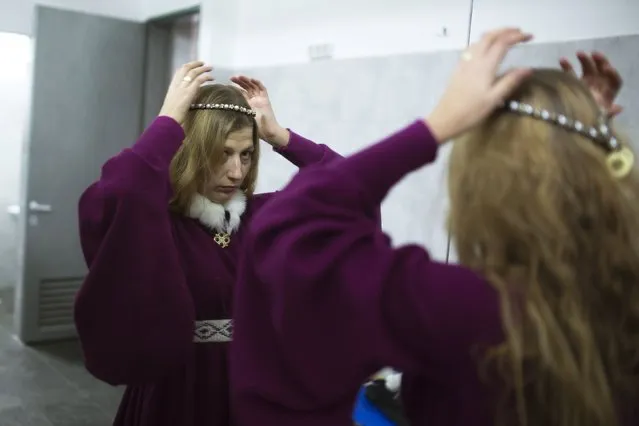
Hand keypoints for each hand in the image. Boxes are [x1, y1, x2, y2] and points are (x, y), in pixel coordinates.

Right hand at [159, 61, 213, 123]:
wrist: (167, 121)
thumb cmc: (170, 118)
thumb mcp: (175, 105)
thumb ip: (182, 99)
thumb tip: (191, 97)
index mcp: (172, 87)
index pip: (179, 72)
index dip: (187, 67)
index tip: (194, 66)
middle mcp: (177, 85)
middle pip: (186, 69)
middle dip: (195, 64)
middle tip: (203, 63)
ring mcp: (182, 88)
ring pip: (193, 72)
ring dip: (203, 69)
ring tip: (210, 68)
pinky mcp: (189, 92)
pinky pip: (199, 80)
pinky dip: (206, 77)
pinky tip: (212, 78)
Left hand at [230, 76, 289, 146]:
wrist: (268, 131)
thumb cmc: (256, 128)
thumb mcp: (244, 118)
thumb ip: (238, 111)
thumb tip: (225, 107)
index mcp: (247, 104)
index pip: (240, 93)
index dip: (234, 88)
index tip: (227, 84)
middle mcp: (253, 100)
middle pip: (246, 88)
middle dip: (239, 82)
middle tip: (232, 78)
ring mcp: (260, 99)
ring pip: (253, 86)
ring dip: (247, 81)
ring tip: (240, 77)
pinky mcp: (266, 99)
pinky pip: (262, 89)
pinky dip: (258, 84)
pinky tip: (252, 80)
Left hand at [427, 28, 532, 142]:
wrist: (445, 119)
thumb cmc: (472, 112)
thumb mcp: (495, 98)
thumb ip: (511, 81)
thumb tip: (528, 69)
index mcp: (485, 66)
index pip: (503, 42)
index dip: (518, 36)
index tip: (530, 37)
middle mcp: (474, 59)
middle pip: (490, 36)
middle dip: (506, 31)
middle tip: (520, 33)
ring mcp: (464, 63)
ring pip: (479, 40)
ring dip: (494, 34)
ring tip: (506, 37)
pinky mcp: (458, 68)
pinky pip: (472, 48)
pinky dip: (483, 42)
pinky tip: (486, 49)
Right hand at [559, 51, 622, 117]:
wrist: (574, 126)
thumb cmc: (589, 122)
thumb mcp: (599, 119)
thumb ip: (608, 113)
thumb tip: (619, 108)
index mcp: (607, 95)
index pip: (615, 82)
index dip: (613, 75)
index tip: (607, 69)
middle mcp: (598, 87)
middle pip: (602, 71)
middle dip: (600, 62)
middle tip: (594, 55)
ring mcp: (586, 84)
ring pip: (588, 68)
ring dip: (585, 60)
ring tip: (579, 53)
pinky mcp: (574, 84)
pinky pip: (571, 73)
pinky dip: (567, 65)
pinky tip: (562, 60)